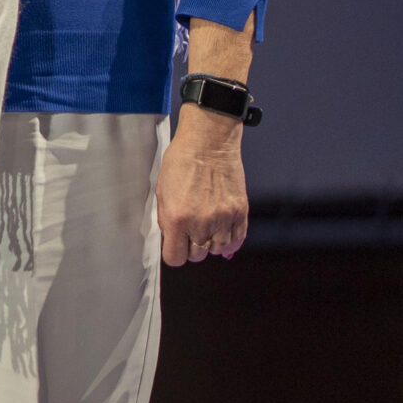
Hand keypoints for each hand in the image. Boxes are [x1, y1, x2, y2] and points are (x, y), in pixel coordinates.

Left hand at [157, 107, 248, 265]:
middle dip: (191, 248)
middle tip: (190, 233)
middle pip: (197, 256)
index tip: (175, 246)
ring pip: (218, 250)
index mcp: (176, 218)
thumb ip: (166, 220)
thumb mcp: (162, 192)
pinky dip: (230, 242)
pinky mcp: (240, 212)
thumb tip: (172, 242)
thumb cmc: (180, 163)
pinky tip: (223, 234)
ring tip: (207, 230)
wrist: (208, 144)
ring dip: (211, 244)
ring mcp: (223, 219)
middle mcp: (201, 223)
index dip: (174, 253)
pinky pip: (237, 241)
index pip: (175, 258)